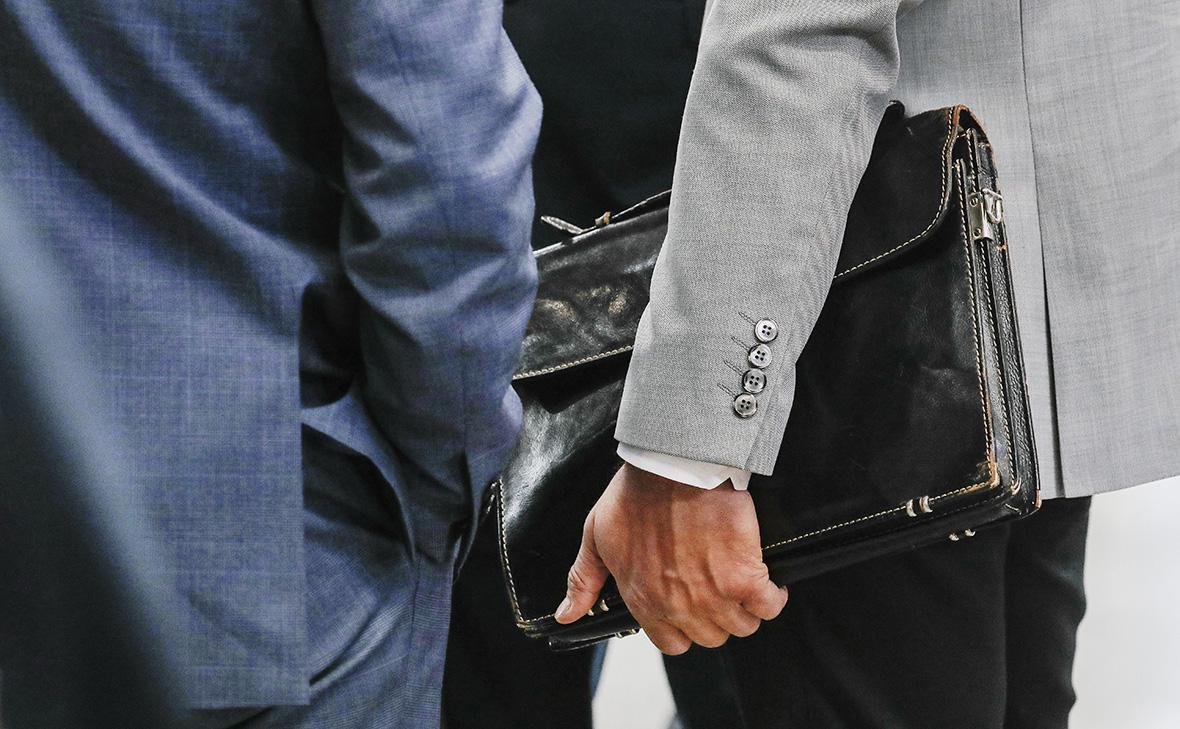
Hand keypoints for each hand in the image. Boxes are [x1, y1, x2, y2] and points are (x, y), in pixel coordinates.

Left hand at [553, 463, 787, 654]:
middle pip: (711, 637)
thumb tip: (567, 615)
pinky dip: (772, 598)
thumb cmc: (635, 495)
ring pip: (742, 626)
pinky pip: (768, 607)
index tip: (693, 605)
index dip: (684, 627)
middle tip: (721, 589)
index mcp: (644, 600)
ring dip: (746, 609)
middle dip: (717, 617)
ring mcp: (713, 595)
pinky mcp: (745, 576)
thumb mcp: (596, 536)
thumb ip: (583, 580)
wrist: (674, 465)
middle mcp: (678, 606)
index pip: (672, 643)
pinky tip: (768, 582)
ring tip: (746, 585)